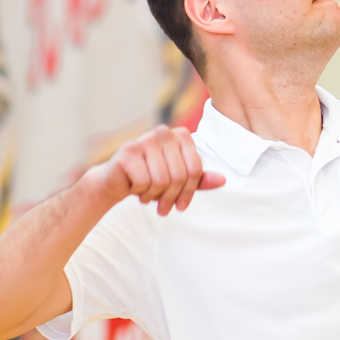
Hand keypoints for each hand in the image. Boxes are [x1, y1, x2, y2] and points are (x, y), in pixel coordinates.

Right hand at [91, 125, 224, 215]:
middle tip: (162, 207)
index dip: (189, 192)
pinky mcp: (128, 150)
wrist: (117, 180)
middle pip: (180, 176)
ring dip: (154, 194)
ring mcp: (145, 139)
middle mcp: (164, 132)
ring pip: (162, 180)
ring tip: (147, 193)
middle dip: (170, 197)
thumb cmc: (150, 179)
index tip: (181, 206)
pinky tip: (134, 186)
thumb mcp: (178, 181)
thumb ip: (199, 179)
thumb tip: (222, 180)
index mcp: (181, 135)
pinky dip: (139, 189)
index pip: (195, 170)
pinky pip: (144, 180)